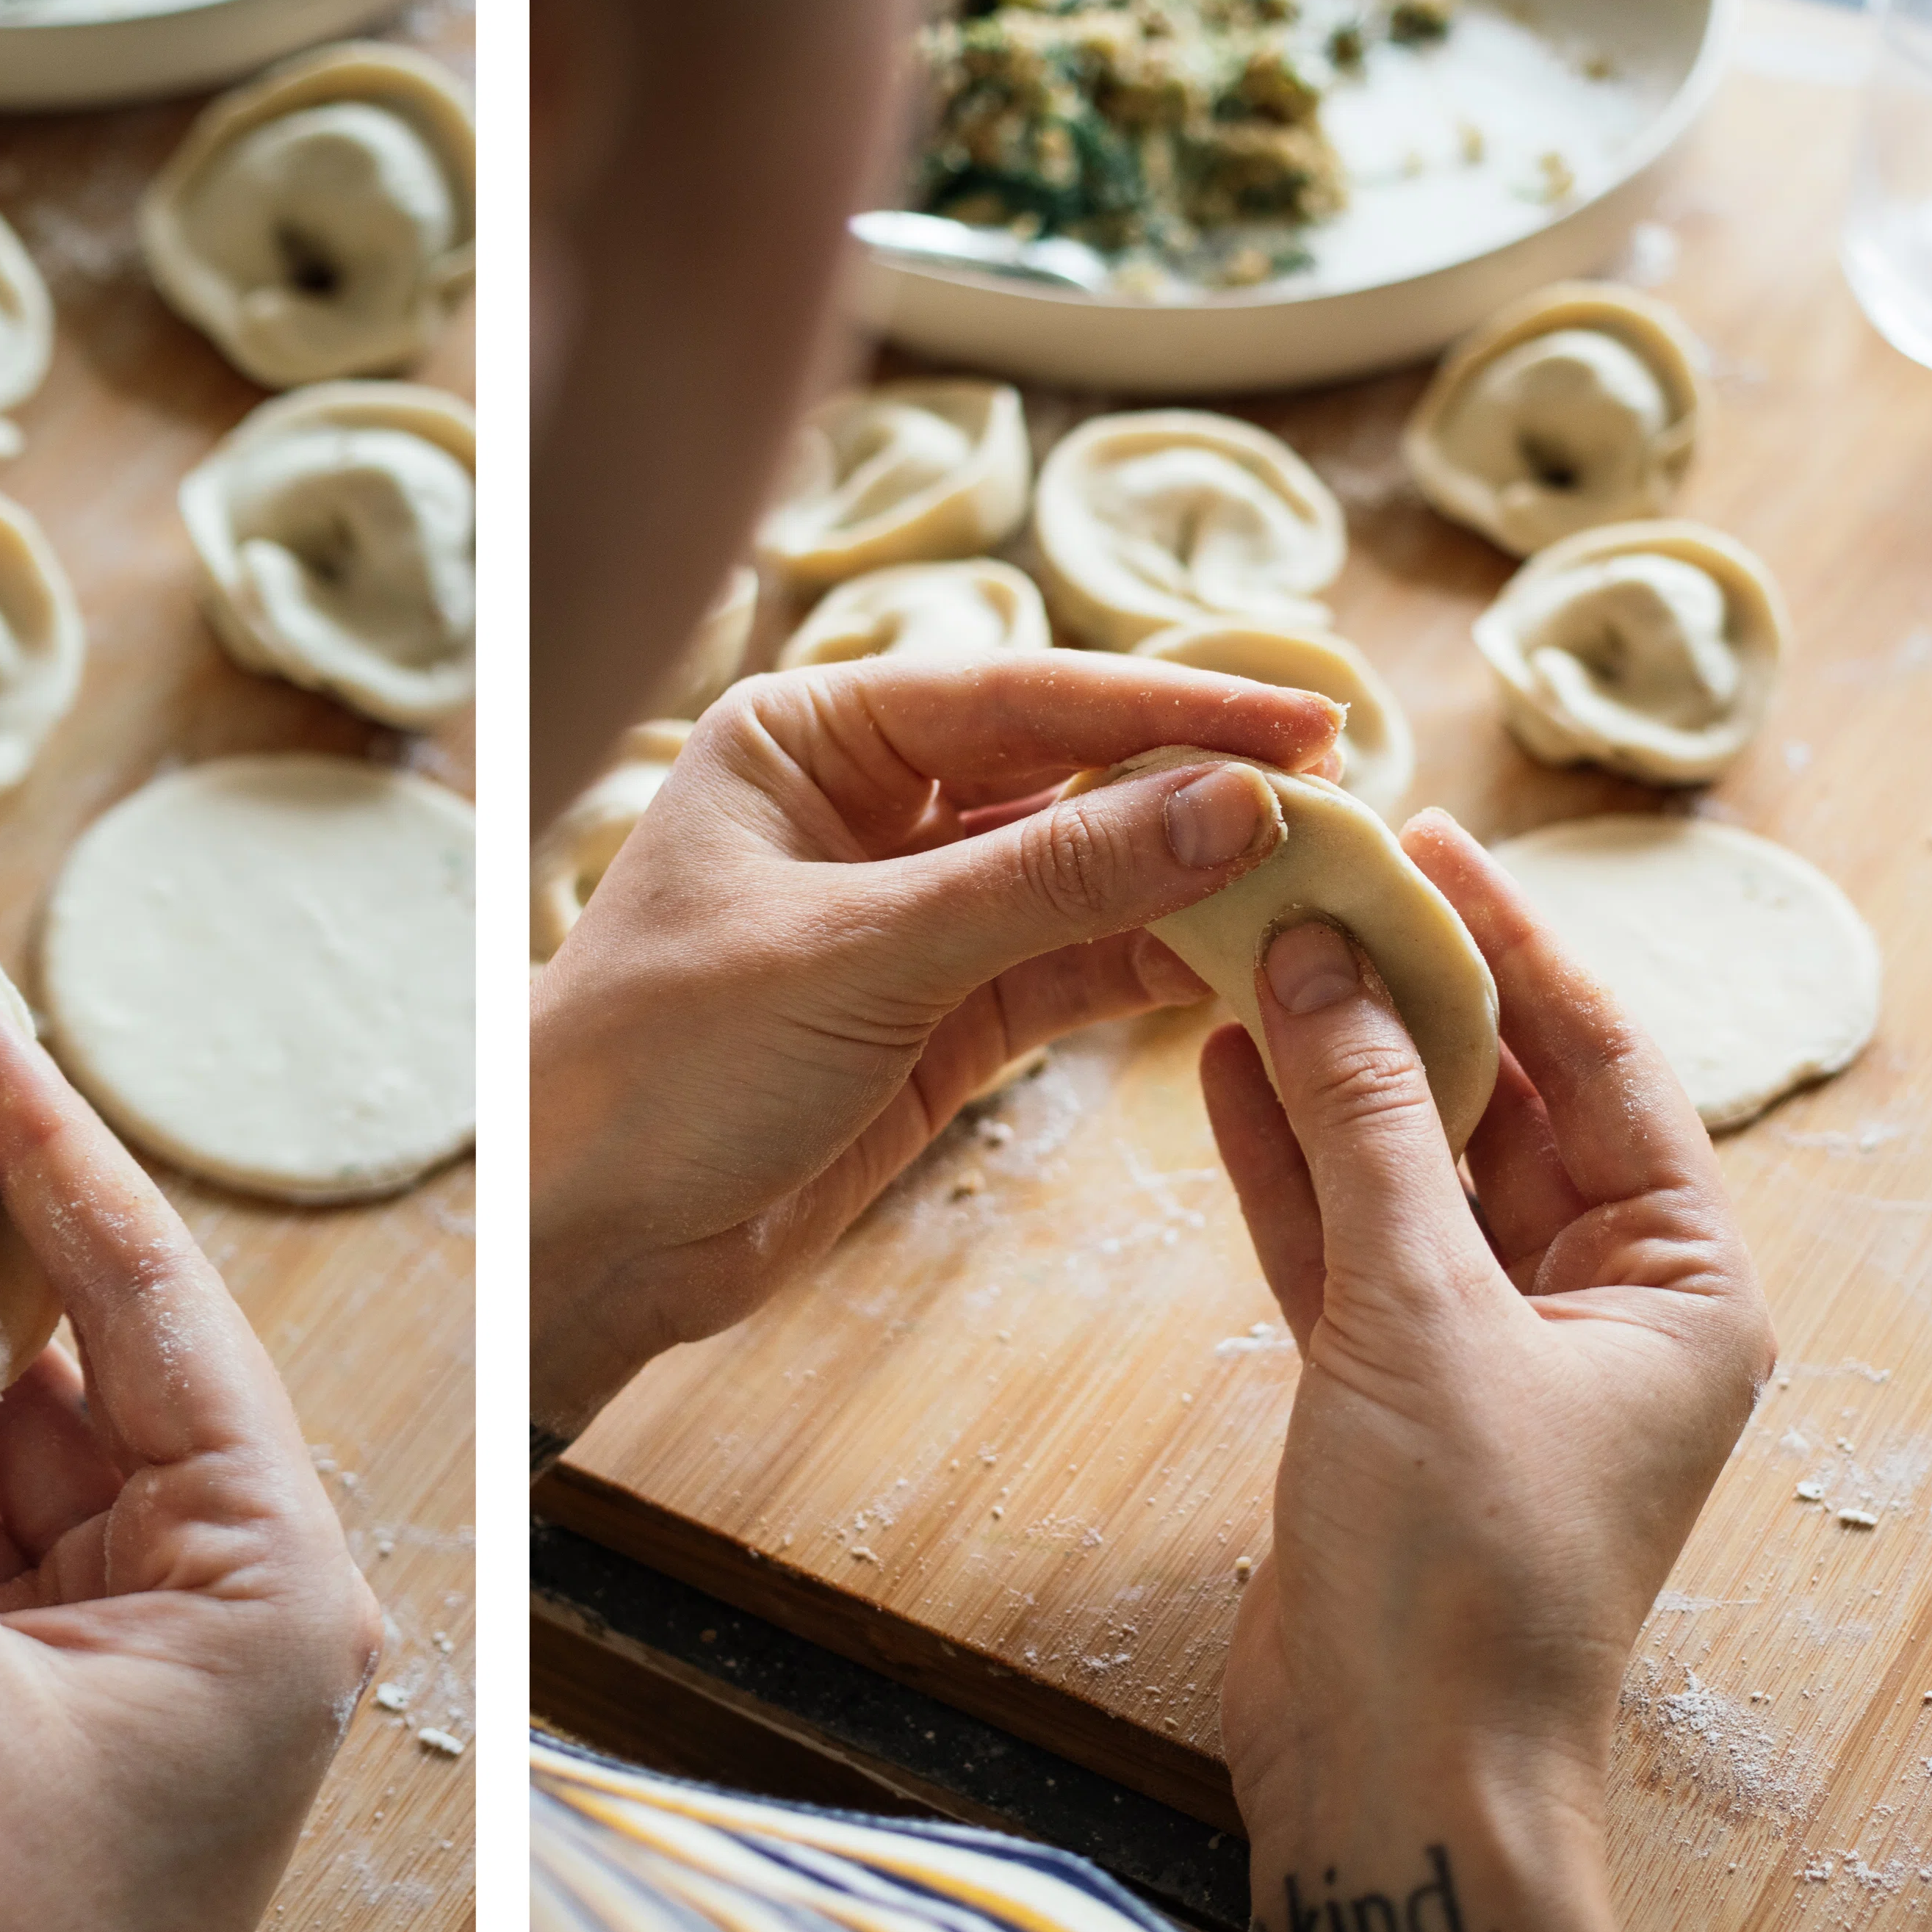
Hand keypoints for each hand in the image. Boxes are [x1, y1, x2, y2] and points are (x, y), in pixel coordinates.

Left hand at [529, 653, 1342, 1440]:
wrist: (586, 1236)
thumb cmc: (663, 1061)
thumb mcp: (862, 955)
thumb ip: (1049, 882)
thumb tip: (1234, 803)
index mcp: (806, 738)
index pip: (1019, 695)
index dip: (1169, 704)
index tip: (1309, 715)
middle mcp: (861, 807)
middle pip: (1062, 774)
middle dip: (1194, 786)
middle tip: (1345, 793)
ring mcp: (908, 914)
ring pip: (1080, 877)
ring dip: (1191, 883)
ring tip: (1326, 880)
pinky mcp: (939, 1015)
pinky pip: (1071, 970)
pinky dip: (1154, 967)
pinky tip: (1248, 959)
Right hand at [1201, 811, 1772, 1931]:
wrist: (1391, 1770)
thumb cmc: (1459, 1565)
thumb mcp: (1420, 1314)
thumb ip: (1369, 1128)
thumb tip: (1321, 963)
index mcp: (1679, 1286)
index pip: (1603, 1063)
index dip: (1514, 944)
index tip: (1427, 844)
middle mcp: (1597, 1305)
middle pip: (1500, 1105)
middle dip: (1405, 999)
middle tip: (1315, 884)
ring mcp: (1485, 1347)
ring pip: (1405, 1167)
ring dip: (1328, 1070)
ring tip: (1248, 951)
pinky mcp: (1385, 1388)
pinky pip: (1340, 1240)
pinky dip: (1285, 1163)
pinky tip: (1223, 1070)